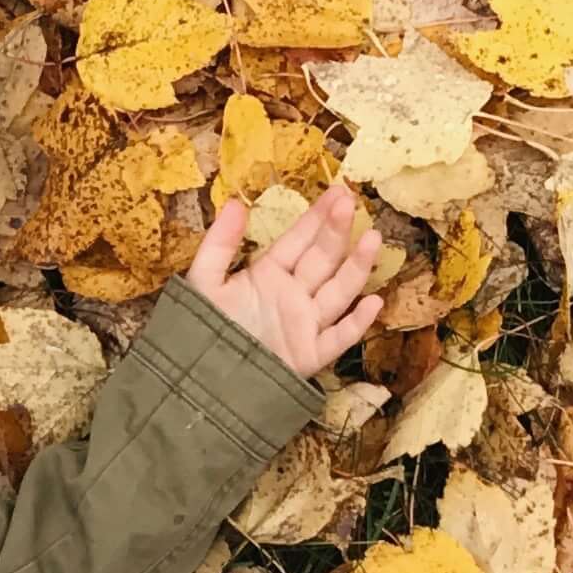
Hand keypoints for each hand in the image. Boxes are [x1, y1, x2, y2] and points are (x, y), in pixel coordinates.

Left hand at [185, 180, 383, 379]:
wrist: (199, 381)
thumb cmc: (202, 330)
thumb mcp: (204, 281)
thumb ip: (219, 244)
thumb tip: (236, 203)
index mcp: (268, 275)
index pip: (299, 240)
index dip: (317, 216)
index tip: (338, 191)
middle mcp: (292, 295)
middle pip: (322, 259)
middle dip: (337, 231)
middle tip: (351, 202)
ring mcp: (304, 324)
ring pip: (338, 292)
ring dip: (356, 267)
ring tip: (372, 239)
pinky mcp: (309, 355)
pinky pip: (338, 338)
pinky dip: (356, 323)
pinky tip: (373, 302)